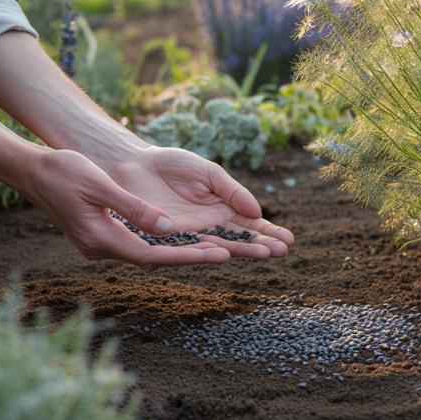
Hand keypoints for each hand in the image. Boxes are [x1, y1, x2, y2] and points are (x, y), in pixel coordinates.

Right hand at [20, 149, 231, 266]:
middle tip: (229, 254)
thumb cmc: (64, 171)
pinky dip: (162, 243)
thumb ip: (134, 208)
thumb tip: (167, 229)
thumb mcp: (101, 185)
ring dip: (178, 252)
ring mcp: (99, 244)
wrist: (31, 171)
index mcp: (100, 238)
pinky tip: (183, 238)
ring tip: (215, 248)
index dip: (186, 257)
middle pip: (153, 259)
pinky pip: (137, 244)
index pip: (152, 256)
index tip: (218, 254)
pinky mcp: (100, 236)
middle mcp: (100, 248)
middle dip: (189, 257)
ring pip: (146, 253)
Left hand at [107, 147, 294, 259]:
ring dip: (241, 251)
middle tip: (281, 251)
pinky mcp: (166, 241)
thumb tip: (257, 210)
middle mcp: (209, 228)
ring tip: (264, 254)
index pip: (250, 225)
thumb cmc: (171, 166)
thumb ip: (232, 191)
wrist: (131, 165)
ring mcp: (188, 236)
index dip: (269, 232)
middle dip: (261, 245)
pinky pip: (187, 249)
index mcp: (222, 210)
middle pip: (239, 240)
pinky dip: (206, 252)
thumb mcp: (208, 173)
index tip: (288, 239)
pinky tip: (225, 254)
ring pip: (219, 247)